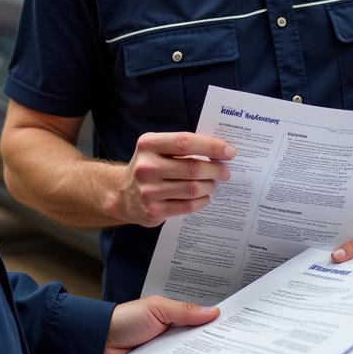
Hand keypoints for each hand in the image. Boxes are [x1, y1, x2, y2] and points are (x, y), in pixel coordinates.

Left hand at [102, 295, 219, 353]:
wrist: (97, 343)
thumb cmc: (125, 320)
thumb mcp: (157, 308)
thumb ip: (184, 311)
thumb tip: (215, 312)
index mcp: (175, 323)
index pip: (202, 329)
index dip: (218, 332)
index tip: (240, 339)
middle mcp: (173, 344)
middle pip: (199, 352)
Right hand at [104, 132, 235, 226]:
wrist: (122, 194)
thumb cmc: (149, 166)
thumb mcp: (156, 148)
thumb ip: (182, 146)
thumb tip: (220, 150)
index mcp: (148, 144)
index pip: (185, 142)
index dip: (211, 146)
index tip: (229, 151)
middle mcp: (146, 167)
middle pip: (192, 168)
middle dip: (215, 169)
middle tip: (225, 171)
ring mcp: (148, 191)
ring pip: (192, 188)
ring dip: (209, 186)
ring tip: (213, 183)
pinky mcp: (153, 210)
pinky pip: (187, 206)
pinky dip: (202, 201)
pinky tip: (204, 196)